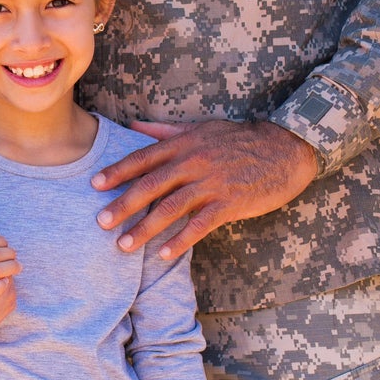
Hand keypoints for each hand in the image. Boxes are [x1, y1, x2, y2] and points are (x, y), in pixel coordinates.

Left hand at [90, 120, 318, 259]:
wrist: (284, 149)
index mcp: (183, 144)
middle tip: (100, 222)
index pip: (143, 158)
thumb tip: (133, 125)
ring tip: (123, 244)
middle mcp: (193, 163)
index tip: (95, 185)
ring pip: (170, 208)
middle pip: (150, 186)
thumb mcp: (201, 128)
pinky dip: (180, 240)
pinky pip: (199, 224)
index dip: (117, 171)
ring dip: (144, 229)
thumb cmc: (240, 139)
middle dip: (123, 205)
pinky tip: (164, 254)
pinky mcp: (229, 203)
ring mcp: (211, 183)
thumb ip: (165, 131)